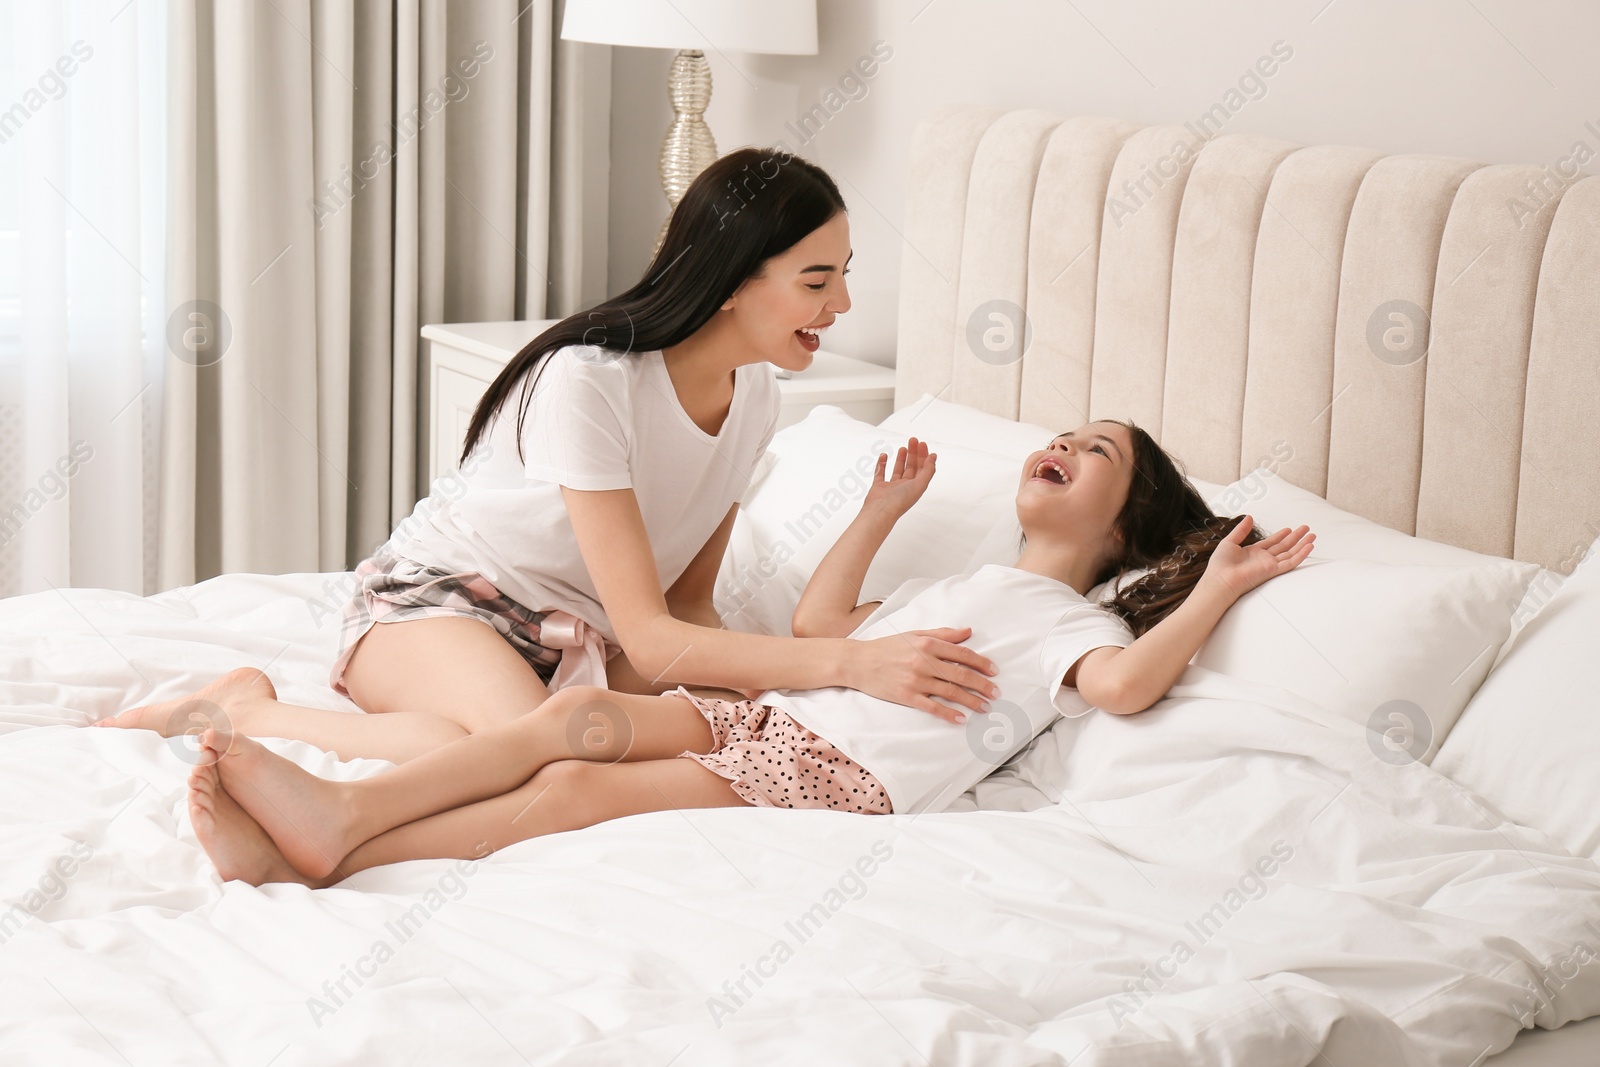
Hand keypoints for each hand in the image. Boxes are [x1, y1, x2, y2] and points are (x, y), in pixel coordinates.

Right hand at [850, 626, 999, 723]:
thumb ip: (943, 633)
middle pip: (961, 675)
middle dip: (982, 685)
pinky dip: (949, 713)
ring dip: (971, 701)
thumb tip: (968, 632)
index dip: (981, 663)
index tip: (994, 671)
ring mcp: (916, 680)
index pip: (962, 654)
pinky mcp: (907, 696)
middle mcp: (924, 661)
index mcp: (928, 644)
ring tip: (984, 707)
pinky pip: (933, 706)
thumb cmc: (887, 647)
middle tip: (996, 692)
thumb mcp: (915, 634)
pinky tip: (961, 719)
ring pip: (951, 691)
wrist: (858, 662)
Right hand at [861, 438, 935, 519]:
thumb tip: (934, 457)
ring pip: (898, 469)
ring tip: (903, 447)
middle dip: (913, 453)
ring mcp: (891, 486)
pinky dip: (882, 464)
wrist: (880, 511)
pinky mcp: (879, 486)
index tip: (922, 443)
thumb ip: (928, 470)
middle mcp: (905, 487)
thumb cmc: (900, 501)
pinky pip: (880, 472)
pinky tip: (884, 455)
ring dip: (901, 458)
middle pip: (911, 467)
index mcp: (915, 487)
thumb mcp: (920, 484)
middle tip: (913, 440)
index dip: (923, 455)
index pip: (922, 468)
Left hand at [1202, 516, 1314, 600]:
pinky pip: (1290, 562)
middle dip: (1296, 537)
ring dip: (1302, 544)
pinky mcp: (1273, 570)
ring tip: (1312, 536)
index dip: (1280, 535)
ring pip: (1290, 553)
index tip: (1289, 529)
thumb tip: (1249, 517)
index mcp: (1253, 553)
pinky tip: (1309, 546)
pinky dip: (1301, 554)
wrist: (1221, 579)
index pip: (1271, 542)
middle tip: (1306, 529)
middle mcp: (1263, 559)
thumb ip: (1241, 530)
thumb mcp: (1230, 542)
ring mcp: (1269, 565)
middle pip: (1284, 546)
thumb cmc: (1220, 564)